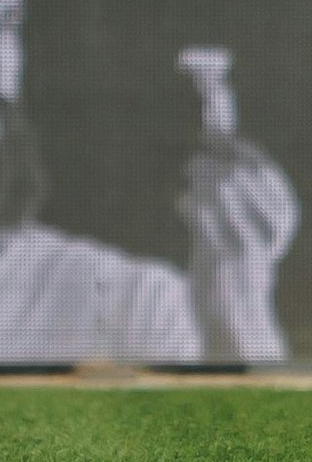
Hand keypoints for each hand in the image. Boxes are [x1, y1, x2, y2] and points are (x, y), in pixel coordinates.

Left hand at [183, 134, 298, 362]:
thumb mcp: (247, 237)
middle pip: (243, 179)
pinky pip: (201, 217)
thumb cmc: (237, 273)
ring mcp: (243, 248)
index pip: (268, 176)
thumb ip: (238, 203)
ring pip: (223, 192)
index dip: (242, 150)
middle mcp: (266, 235)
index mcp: (279, 227)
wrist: (237, 325)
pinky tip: (182, 204)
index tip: (219, 136)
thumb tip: (216, 157)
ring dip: (201, 177)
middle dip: (216, 162)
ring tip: (189, 177)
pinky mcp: (217, 261)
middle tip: (196, 161)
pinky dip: (189, 204)